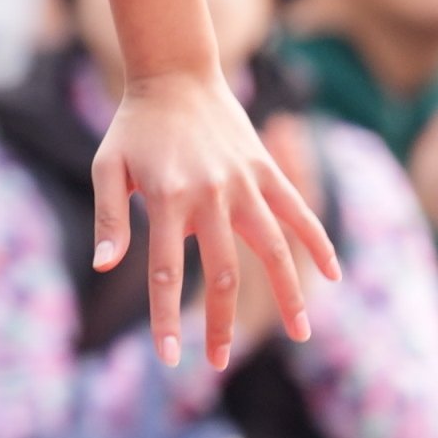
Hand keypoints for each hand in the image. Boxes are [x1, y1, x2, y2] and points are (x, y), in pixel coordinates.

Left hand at [93, 68, 338, 368]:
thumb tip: (105, 267)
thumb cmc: (134, 127)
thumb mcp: (107, 168)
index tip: (170, 357)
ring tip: (300, 335)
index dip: (167, 317)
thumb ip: (109, 219)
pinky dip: (318, 242)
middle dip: (222, 323)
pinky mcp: (266, 170)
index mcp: (166, 198)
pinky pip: (299, 211)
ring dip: (289, 294)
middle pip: (223, 273)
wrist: (175, 74)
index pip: (166, 272)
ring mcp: (244, 183)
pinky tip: (333, 275)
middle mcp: (211, 195)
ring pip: (274, 249)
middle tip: (220, 363)